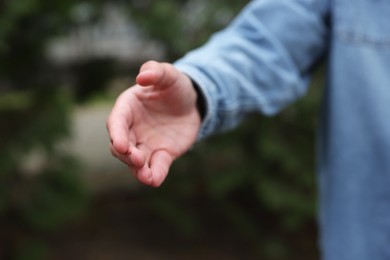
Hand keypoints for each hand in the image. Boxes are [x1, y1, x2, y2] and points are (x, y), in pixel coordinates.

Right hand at [107, 61, 200, 186]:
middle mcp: (132, 129)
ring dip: (137, 170)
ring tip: (145, 176)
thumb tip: (142, 77)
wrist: (192, 102)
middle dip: (127, 155)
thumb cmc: (174, 86)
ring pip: (135, 161)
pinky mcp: (161, 155)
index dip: (117, 134)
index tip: (121, 144)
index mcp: (127, 108)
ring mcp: (146, 144)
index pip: (116, 123)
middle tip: (137, 159)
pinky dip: (155, 175)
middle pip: (122, 146)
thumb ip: (155, 71)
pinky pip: (156, 167)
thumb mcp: (168, 74)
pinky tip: (155, 180)